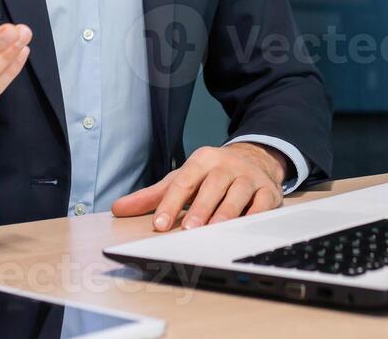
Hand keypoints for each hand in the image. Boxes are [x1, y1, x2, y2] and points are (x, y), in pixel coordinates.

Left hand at [110, 143, 288, 230]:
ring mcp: (249, 177)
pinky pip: (263, 203)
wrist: (255, 158)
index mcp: (202, 160)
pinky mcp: (268, 191)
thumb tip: (119, 208)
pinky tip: (244, 228)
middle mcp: (226, 165)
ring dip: (226, 212)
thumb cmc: (212, 175)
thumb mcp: (183, 179)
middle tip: (188, 229)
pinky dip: (254, 215)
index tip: (159, 224)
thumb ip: (153, 195)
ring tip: (214, 230)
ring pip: (238, 193)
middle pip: (212, 185)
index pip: (183, 181)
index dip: (170, 203)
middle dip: (200, 208)